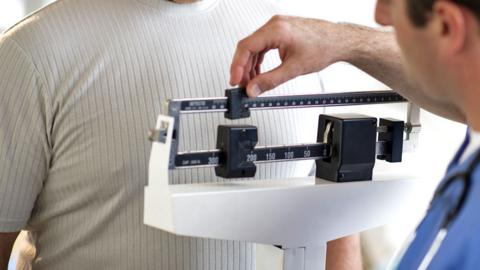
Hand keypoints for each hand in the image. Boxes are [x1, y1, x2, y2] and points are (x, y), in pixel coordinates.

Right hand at [230, 15, 355, 96]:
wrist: (339, 41)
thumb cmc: (323, 47)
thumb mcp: (293, 69)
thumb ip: (270, 81)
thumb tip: (253, 89)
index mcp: (275, 29)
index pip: (246, 47)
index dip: (237, 66)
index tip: (235, 80)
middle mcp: (274, 24)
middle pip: (248, 47)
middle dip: (244, 69)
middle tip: (243, 86)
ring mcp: (277, 27)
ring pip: (255, 47)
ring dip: (251, 66)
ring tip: (252, 83)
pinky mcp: (281, 31)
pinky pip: (263, 45)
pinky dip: (259, 60)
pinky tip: (260, 72)